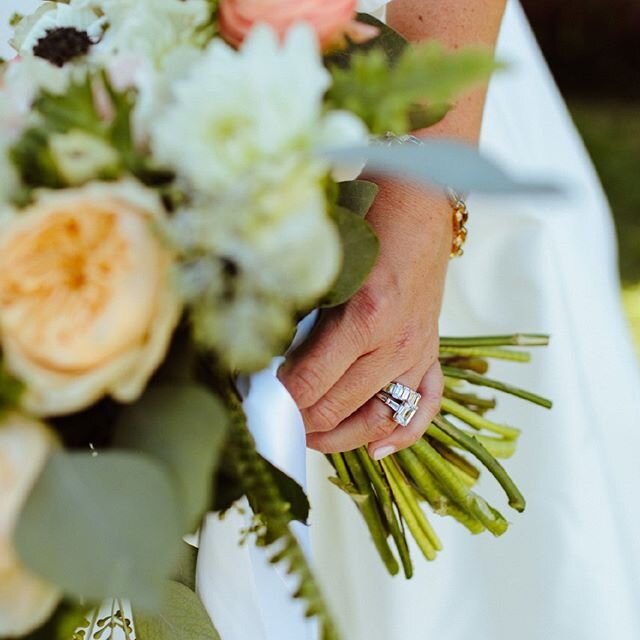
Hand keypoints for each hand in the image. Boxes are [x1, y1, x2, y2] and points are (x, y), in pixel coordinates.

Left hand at [278, 179, 450, 458]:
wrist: (419, 204)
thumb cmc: (368, 224)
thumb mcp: (323, 263)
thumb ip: (298, 311)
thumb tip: (265, 354)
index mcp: (364, 318)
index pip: (308, 384)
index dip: (276, 401)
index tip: (254, 402)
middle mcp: (395, 344)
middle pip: (337, 407)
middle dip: (299, 422)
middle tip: (272, 421)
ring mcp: (417, 352)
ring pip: (377, 418)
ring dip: (339, 437)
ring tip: (310, 439)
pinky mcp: (430, 352)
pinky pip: (424, 407)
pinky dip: (403, 435)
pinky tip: (377, 450)